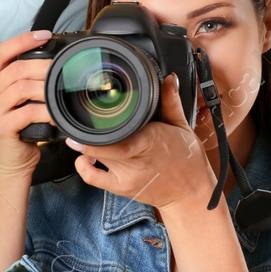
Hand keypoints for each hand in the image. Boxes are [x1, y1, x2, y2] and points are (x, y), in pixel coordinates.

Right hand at [0, 30, 56, 177]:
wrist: (10, 163)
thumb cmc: (18, 131)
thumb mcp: (17, 101)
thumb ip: (25, 81)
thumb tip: (51, 62)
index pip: (1, 52)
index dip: (23, 40)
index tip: (44, 35)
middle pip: (16, 69)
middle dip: (44, 66)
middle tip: (63, 70)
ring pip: (22, 87)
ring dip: (46, 88)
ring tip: (61, 92)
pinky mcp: (2, 126)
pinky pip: (28, 111)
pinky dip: (47, 111)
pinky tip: (56, 113)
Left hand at [66, 74, 216, 211]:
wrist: (190, 193)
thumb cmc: (188, 160)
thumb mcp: (182, 127)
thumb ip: (171, 102)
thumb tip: (169, 78)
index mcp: (151, 139)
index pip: (122, 132)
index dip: (101, 125)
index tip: (88, 112)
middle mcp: (137, 158)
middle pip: (103, 143)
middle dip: (88, 132)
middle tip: (80, 121)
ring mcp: (128, 175)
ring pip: (96, 156)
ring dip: (85, 145)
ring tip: (83, 135)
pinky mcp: (122, 188)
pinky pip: (93, 178)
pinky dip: (83, 166)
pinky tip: (84, 157)